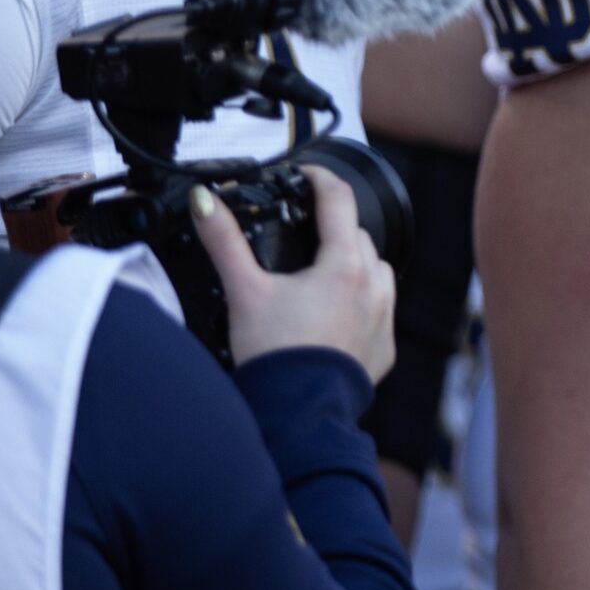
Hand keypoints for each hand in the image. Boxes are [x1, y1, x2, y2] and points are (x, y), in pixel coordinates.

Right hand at [191, 166, 397, 380]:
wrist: (298, 413)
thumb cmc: (275, 355)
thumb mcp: (244, 290)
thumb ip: (224, 241)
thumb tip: (206, 202)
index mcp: (345, 265)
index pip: (340, 200)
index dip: (321, 179)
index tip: (307, 176)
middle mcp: (374, 286)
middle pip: (358, 236)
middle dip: (333, 228)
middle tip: (303, 233)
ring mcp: (383, 316)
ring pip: (375, 270)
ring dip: (352, 264)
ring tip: (317, 274)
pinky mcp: (384, 346)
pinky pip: (378, 309)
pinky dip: (359, 302)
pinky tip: (330, 313)